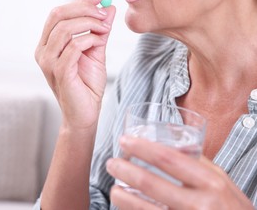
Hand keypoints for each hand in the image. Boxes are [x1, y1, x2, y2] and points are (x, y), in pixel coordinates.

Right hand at [35, 0, 115, 128]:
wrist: (85, 114)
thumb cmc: (87, 85)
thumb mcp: (95, 52)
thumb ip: (99, 30)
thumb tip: (109, 7)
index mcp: (48, 44)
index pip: (58, 13)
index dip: (79, 1)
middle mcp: (43, 51)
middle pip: (58, 15)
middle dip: (84, 8)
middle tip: (104, 12)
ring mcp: (48, 62)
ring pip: (65, 29)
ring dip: (89, 23)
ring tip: (105, 28)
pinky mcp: (59, 72)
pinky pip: (73, 47)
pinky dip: (89, 40)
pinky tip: (99, 42)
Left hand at [106, 137, 253, 209]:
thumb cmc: (231, 208)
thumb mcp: (223, 182)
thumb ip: (199, 163)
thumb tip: (173, 143)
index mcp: (210, 182)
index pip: (169, 159)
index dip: (142, 147)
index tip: (125, 141)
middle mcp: (198, 204)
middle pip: (150, 183)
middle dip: (124, 170)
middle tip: (111, 163)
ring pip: (143, 209)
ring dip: (122, 197)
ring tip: (113, 189)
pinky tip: (126, 208)